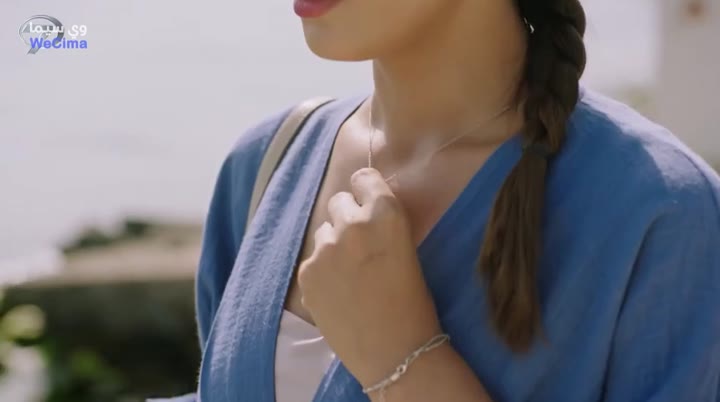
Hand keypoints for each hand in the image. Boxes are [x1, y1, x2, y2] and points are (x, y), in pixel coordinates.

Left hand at [297, 168, 442, 386]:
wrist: (396, 352)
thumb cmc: (414, 303)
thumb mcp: (406, 249)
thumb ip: (382, 224)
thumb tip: (363, 210)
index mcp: (386, 214)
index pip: (363, 178)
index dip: (366, 192)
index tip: (368, 205)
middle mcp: (353, 223)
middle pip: (339, 201)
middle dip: (347, 218)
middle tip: (359, 246)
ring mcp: (325, 248)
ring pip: (323, 231)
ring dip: (333, 245)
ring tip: (349, 275)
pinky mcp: (307, 272)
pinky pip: (312, 259)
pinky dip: (322, 271)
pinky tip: (338, 293)